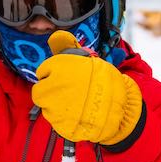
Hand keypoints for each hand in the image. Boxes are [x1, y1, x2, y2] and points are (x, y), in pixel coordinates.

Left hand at [32, 31, 142, 146]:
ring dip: (55, 104)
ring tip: (74, 103)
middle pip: (39, 91)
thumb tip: (55, 36)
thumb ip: (68, 47)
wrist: (121, 107)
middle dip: (49, 90)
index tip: (63, 76)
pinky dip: (63, 118)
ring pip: (45, 106)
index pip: (43, 70)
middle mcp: (53, 87)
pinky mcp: (59, 125)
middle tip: (66, 91)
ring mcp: (55, 108)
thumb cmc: (105, 81)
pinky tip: (76, 114)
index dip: (53, 73)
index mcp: (59, 67)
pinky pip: (54, 121)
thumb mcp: (88, 58)